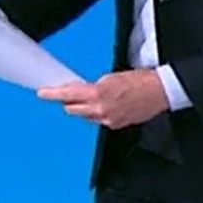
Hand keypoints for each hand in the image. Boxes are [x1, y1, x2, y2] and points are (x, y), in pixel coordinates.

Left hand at [38, 69, 169, 129]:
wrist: (160, 91)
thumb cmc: (140, 80)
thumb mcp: (111, 77)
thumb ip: (93, 86)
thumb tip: (82, 91)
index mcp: (97, 94)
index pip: (68, 95)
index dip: (52, 94)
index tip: (42, 93)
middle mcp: (100, 110)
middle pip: (72, 109)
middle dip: (69, 101)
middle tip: (71, 93)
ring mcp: (107, 120)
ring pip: (84, 116)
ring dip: (84, 108)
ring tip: (98, 97)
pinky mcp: (115, 126)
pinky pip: (98, 120)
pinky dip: (98, 113)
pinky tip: (109, 104)